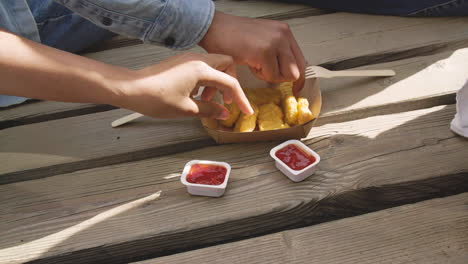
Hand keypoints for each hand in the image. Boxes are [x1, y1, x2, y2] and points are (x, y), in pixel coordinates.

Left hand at [117, 53, 252, 118]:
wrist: (132, 89)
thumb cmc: (156, 98)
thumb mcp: (187, 109)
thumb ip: (210, 110)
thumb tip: (224, 113)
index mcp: (201, 70)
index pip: (230, 83)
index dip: (241, 99)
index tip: (246, 110)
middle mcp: (197, 60)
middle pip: (226, 65)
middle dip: (231, 83)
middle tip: (226, 101)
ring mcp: (188, 59)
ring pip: (214, 66)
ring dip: (216, 82)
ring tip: (207, 100)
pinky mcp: (180, 62)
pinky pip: (201, 67)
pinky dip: (205, 80)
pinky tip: (196, 95)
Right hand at [199, 11, 305, 94]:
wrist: (213, 28)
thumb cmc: (232, 36)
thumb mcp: (262, 39)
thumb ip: (277, 52)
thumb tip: (290, 73)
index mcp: (284, 32)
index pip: (301, 61)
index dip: (298, 78)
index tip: (296, 89)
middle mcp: (283, 35)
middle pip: (297, 71)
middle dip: (280, 77)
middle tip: (262, 71)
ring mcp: (275, 42)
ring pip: (285, 76)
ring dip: (269, 76)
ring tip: (254, 64)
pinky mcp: (265, 52)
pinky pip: (271, 76)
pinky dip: (259, 75)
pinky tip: (249, 63)